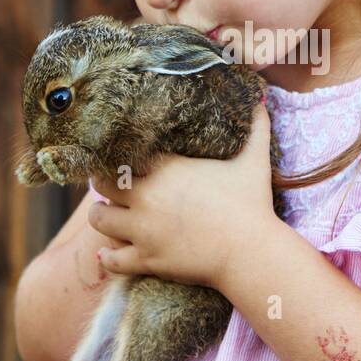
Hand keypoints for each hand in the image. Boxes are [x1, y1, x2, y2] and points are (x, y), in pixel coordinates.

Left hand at [87, 102, 278, 292]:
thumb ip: (256, 127)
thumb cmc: (253, 204)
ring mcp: (143, 230)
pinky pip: (111, 259)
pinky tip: (110, 251)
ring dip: (102, 216)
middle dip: (104, 183)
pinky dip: (108, 256)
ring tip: (110, 215)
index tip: (120, 158)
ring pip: (98, 219)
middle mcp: (147, 196)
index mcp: (167, 168)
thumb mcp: (254, 160)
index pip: (122, 154)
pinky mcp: (146, 260)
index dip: (117, 156)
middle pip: (102, 183)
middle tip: (111, 186)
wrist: (251, 252)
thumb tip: (262, 100)